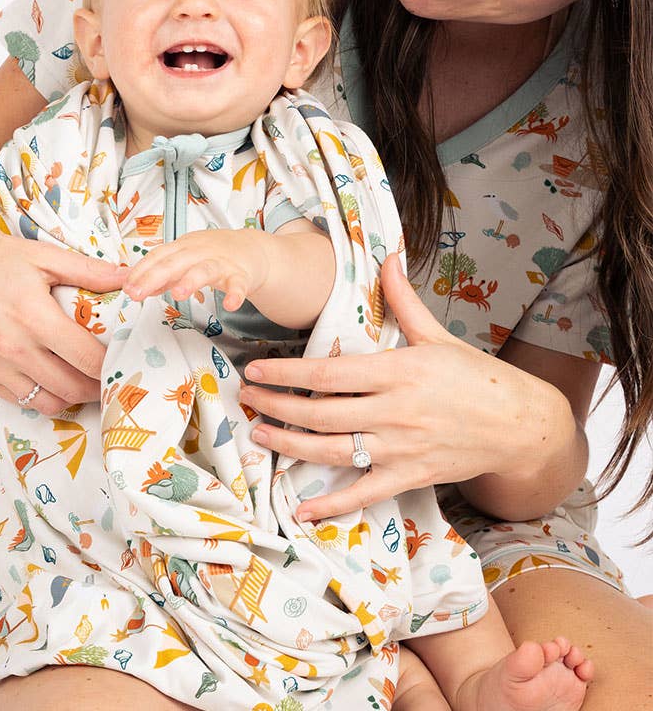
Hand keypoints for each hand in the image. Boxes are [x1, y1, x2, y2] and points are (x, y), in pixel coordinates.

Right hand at [0, 211, 126, 415]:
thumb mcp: (42, 255)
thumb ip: (89, 271)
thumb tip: (129, 278)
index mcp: (33, 316)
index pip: (87, 359)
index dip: (112, 366)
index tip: (122, 362)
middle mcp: (12, 348)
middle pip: (72, 387)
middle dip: (97, 386)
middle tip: (109, 376)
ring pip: (47, 402)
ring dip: (70, 396)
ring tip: (81, 380)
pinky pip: (20, 400)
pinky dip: (40, 395)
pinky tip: (49, 377)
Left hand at [122, 229, 270, 311]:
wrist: (252, 249)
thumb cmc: (213, 255)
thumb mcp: (185, 259)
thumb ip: (162, 274)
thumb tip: (136, 287)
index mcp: (183, 247)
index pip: (157, 256)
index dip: (141, 271)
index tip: (126, 288)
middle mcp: (199, 251)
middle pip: (174, 263)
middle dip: (153, 277)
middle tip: (135, 294)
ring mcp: (221, 262)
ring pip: (204, 270)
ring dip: (191, 281)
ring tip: (178, 295)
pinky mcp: (241, 275)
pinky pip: (238, 285)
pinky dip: (235, 294)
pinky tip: (229, 306)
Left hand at [238, 253, 569, 521]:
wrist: (521, 424)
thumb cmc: (476, 376)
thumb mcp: (437, 334)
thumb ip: (403, 300)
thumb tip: (386, 257)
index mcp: (398, 372)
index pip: (328, 373)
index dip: (287, 373)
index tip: (257, 370)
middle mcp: (395, 411)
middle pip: (321, 413)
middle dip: (277, 408)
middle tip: (247, 400)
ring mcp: (401, 448)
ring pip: (333, 451)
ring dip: (290, 446)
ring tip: (259, 435)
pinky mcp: (410, 476)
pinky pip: (364, 493)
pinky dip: (331, 505)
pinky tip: (301, 511)